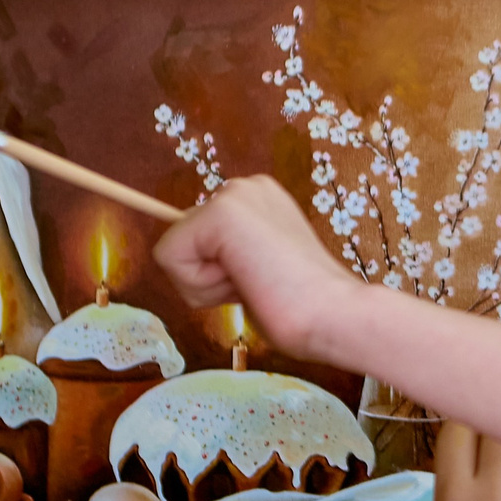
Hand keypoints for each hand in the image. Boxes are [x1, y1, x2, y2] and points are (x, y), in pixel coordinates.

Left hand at [153, 177, 355, 357]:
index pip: (199, 238)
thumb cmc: (304, 306)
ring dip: (206, 285)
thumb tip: (184, 258)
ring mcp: (233, 195)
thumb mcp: (260, 268)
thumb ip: (232, 257)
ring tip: (255, 282)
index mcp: (259, 199)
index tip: (262, 279)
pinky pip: (168, 258)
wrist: (333, 312)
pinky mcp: (219, 212)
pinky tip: (244, 279)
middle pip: (181, 242)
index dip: (219, 274)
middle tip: (258, 282)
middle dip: (208, 277)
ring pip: (172, 251)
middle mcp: (246, 187)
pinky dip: (198, 284)